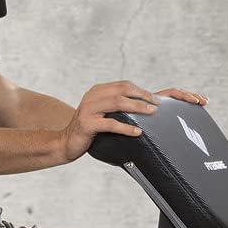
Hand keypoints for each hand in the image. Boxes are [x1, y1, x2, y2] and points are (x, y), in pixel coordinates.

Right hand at [60, 82, 206, 162]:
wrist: (65, 143)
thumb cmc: (91, 131)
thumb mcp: (107, 116)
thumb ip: (122, 110)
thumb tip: (151, 111)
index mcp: (101, 90)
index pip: (127, 85)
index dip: (147, 90)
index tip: (161, 97)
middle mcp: (95, 95)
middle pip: (123, 88)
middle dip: (145, 95)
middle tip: (161, 104)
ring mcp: (89, 108)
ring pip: (117, 102)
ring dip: (137, 107)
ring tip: (152, 113)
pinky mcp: (86, 124)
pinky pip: (109, 123)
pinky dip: (125, 127)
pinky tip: (138, 132)